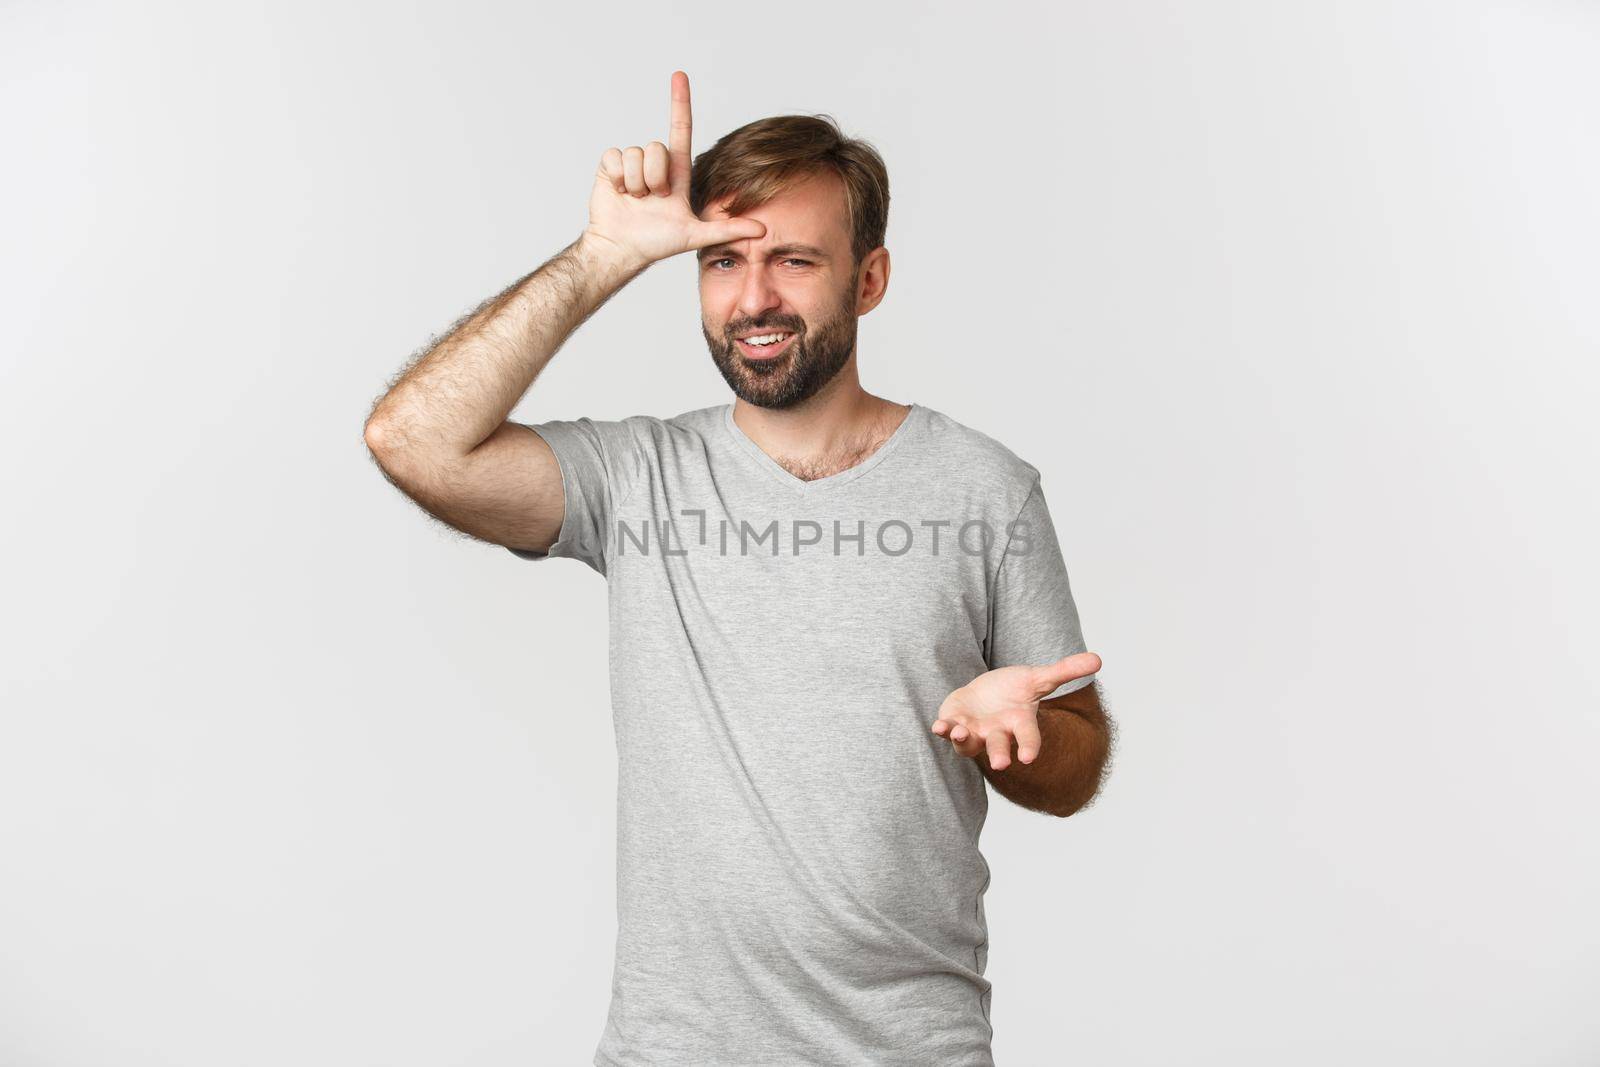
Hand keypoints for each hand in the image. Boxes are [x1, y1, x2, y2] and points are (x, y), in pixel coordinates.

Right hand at [583, 70, 766, 269]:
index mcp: (676, 172)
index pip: (681, 129)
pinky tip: (619, 194)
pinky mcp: (610, 166)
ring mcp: (631, 164)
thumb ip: (729, 230)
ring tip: (635, 200)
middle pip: (657, 148)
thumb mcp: (696, 236)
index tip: (680, 76)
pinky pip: (615, 156)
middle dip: (655, 177)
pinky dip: (617, 178)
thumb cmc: (657, 243)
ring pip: (637, 153)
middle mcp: (654, 164)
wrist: (622, 249)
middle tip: (653, 199)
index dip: (680, 102)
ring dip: (636, 181)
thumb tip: (763, 231)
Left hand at [931, 652, 1101, 770]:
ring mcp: (975, 731)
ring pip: (969, 743)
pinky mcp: (954, 723)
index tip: (1028, 757)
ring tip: (960, 734)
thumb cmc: (1014, 691)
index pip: (1028, 738)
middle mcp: (997, 732)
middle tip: (1000, 764)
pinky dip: (943, 729)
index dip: (1029, 746)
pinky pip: (948, 730)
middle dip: (998, 754)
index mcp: (1020, 723)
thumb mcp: (1038, 678)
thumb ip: (1064, 671)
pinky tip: (938, 727)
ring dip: (964, 740)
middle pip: (998, 746)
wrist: (986, 696)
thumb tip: (1099, 659)